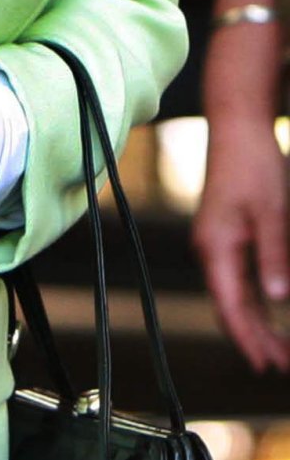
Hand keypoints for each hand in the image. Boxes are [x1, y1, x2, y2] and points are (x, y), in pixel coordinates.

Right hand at [194, 113, 289, 371]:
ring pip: (236, 295)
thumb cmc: (254, 165)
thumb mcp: (272, 212)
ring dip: (258, 322)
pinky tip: (272, 314)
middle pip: (231, 306)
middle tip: (283, 366)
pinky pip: (239, 278)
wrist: (237, 127)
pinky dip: (256, 300)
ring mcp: (216, 242)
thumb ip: (274, 256)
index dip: (247, 339)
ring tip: (281, 349)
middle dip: (256, 338)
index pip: (230, 305)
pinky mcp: (226, 235)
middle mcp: (210, 248)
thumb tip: (279, 300)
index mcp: (216, 246)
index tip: (266, 366)